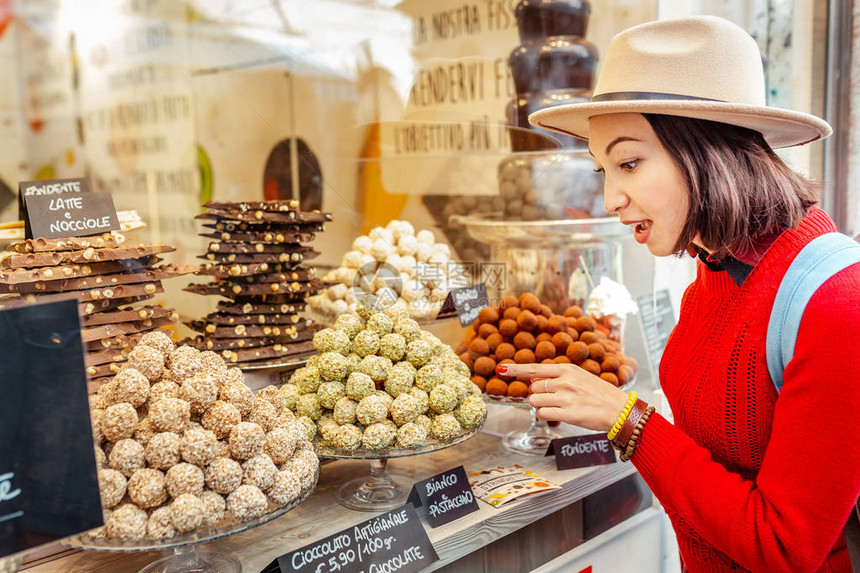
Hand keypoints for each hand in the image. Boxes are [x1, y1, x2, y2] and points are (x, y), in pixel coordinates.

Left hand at [497, 362, 630, 431]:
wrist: (620, 410)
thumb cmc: (600, 394)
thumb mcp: (580, 377)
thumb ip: (558, 377)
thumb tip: (534, 378)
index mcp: (567, 369)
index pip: (535, 368)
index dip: (516, 369)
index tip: (501, 368)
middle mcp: (564, 381)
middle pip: (533, 387)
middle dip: (539, 394)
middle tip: (556, 399)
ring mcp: (565, 397)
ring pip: (535, 401)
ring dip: (542, 406)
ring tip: (559, 407)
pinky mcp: (567, 413)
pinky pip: (542, 414)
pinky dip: (546, 416)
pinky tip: (560, 415)